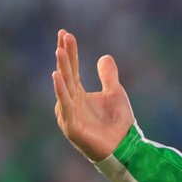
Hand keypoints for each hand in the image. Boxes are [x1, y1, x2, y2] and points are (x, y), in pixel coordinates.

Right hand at [52, 29, 133, 161]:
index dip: (69, 51)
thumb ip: (108, 76)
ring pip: (64, 87)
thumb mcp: (115, 93)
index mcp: (78, 94)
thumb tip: (104, 56)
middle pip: (66, 74)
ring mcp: (69, 114)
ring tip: (59, 51)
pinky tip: (57, 77)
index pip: (71, 68)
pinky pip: (65, 106)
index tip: (66, 33)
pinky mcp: (72, 126)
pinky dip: (60, 91)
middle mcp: (70, 102)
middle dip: (64, 55)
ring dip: (61, 69)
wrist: (124, 148)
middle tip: (62, 36)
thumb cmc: (117, 123)